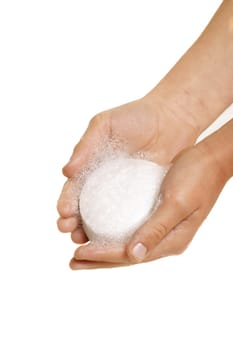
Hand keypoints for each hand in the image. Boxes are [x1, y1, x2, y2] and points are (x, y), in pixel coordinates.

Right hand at [57, 96, 198, 244]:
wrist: (172, 118)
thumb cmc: (136, 117)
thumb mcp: (105, 124)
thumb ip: (85, 145)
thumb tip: (66, 172)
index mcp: (91, 166)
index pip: (74, 188)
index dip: (66, 201)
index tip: (63, 213)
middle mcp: (105, 182)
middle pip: (85, 208)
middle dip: (73, 222)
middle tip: (69, 231)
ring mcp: (124, 192)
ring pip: (105, 217)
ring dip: (92, 231)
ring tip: (84, 241)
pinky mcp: (143, 197)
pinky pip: (130, 216)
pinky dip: (121, 229)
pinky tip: (116, 240)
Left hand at [70, 142, 226, 268]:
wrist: (209, 160)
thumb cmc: (197, 178)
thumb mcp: (177, 203)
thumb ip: (156, 230)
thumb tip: (132, 255)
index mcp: (171, 241)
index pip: (130, 255)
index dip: (103, 256)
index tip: (79, 253)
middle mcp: (164, 239)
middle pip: (126, 255)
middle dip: (99, 260)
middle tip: (73, 262)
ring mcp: (160, 228)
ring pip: (126, 244)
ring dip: (103, 249)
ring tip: (80, 250)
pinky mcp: (156, 216)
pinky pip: (130, 229)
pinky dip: (112, 233)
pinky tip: (98, 229)